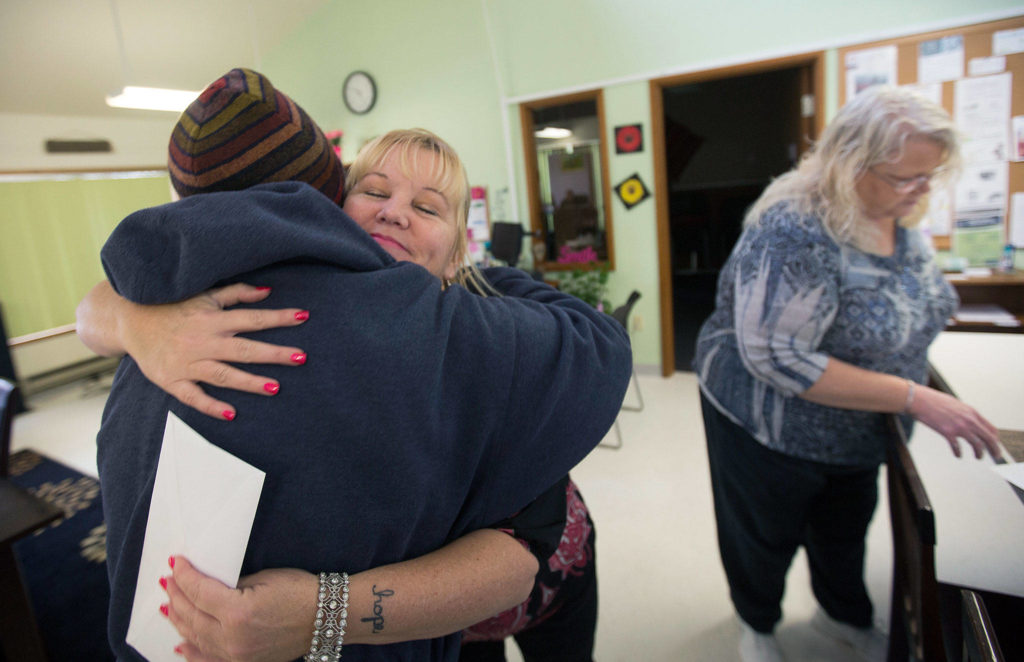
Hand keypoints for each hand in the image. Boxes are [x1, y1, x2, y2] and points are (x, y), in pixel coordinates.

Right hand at [120, 283, 309, 419]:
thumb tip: (268, 291)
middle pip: (243, 349)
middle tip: (300, 357)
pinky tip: (231, 414)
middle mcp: (202, 341)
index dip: (278, 317)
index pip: (252, 318)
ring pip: (223, 374)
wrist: (127, 319)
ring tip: (275, 387)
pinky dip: (210, 406)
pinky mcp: (171, 380)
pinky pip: (192, 396)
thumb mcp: (204, 294)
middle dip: (273, 353)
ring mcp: (187, 362)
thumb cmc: (172, 306)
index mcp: (211, 318)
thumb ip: (236, 293)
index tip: (303, 317)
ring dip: (249, 381)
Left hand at [164, 556, 316, 661]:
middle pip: (192, 616)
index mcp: (238, 613)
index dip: (184, 576)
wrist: (325, 616)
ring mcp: (237, 656)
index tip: (175, 563)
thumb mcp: (263, 578)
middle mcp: (233, 639)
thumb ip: (230, 585)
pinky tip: (180, 645)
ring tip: (168, 605)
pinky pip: (209, 660)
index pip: (199, 592)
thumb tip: (205, 585)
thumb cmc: (299, 591)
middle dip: (176, 596)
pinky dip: (192, 652)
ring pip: (195, 638)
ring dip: (179, 620)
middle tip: (167, 580)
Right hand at [907, 385, 1002, 459]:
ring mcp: (959, 426)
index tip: (994, 444)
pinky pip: (957, 447)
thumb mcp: (956, 404)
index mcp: (972, 412)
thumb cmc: (934, 400)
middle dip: (994, 449)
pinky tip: (958, 455)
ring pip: (977, 444)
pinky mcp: (947, 432)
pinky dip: (958, 452)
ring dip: (979, 453)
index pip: (991, 428)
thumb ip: (965, 414)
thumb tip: (970, 422)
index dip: (995, 439)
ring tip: (978, 457)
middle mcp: (969, 420)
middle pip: (989, 438)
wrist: (919, 400)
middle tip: (995, 456)